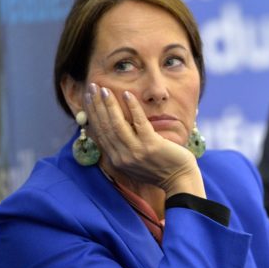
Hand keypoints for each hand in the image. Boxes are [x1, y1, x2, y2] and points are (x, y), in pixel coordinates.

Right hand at [83, 83, 204, 197]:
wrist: (180, 180)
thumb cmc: (160, 169)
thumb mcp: (134, 162)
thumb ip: (122, 148)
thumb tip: (110, 129)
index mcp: (117, 160)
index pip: (100, 133)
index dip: (92, 114)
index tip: (88, 98)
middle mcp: (123, 157)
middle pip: (105, 127)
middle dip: (96, 105)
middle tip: (92, 87)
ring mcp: (136, 151)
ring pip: (117, 124)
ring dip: (109, 104)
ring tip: (104, 89)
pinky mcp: (151, 145)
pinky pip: (139, 122)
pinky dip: (132, 107)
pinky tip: (127, 94)